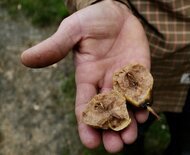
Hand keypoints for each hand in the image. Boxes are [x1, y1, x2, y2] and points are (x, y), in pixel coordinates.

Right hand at [21, 1, 149, 152]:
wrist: (117, 11)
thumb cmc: (93, 20)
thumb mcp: (73, 31)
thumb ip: (55, 46)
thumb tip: (25, 59)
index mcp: (87, 78)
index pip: (86, 106)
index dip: (87, 124)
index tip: (90, 142)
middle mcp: (105, 83)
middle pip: (108, 112)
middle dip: (110, 130)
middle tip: (115, 147)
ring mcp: (124, 79)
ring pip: (126, 107)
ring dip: (129, 123)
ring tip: (130, 138)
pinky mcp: (141, 72)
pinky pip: (142, 92)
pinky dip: (143, 104)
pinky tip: (144, 115)